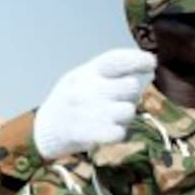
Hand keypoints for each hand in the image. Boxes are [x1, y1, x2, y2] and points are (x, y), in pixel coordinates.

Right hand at [34, 48, 155, 158]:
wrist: (43, 130)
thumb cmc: (69, 101)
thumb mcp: (81, 77)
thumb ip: (108, 72)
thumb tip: (147, 66)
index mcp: (86, 73)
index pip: (116, 60)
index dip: (137, 60)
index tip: (151, 63)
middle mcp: (86, 90)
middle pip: (130, 86)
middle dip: (130, 94)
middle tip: (119, 99)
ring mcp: (87, 112)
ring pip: (128, 111)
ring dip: (124, 116)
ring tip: (111, 117)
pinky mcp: (88, 134)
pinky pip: (119, 133)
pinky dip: (116, 133)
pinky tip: (107, 131)